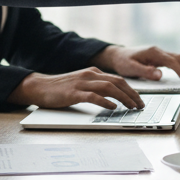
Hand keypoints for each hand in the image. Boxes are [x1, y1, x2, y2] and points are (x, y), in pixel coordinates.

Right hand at [7, 67, 145, 109]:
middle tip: (140, 105)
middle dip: (132, 94)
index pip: (118, 79)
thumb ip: (95, 87)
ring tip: (131, 106)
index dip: (131, 89)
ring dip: (123, 98)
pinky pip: (93, 96)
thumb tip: (113, 97)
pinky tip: (113, 108)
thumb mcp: (82, 84)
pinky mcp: (74, 93)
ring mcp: (82, 83)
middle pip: (117, 82)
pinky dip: (105, 102)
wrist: (40, 86)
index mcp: (93, 72)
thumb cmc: (61, 88)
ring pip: (109, 88)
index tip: (139, 99)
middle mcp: (90, 75)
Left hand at [96, 44, 179, 81]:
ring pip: (178, 58)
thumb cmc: (123, 61)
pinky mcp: (159, 58)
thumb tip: (160, 75)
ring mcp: (159, 54)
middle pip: (179, 57)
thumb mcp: (131, 68)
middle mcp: (158, 51)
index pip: (171, 61)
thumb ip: (145, 72)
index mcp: (153, 52)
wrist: (117, 56)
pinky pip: (173, 61)